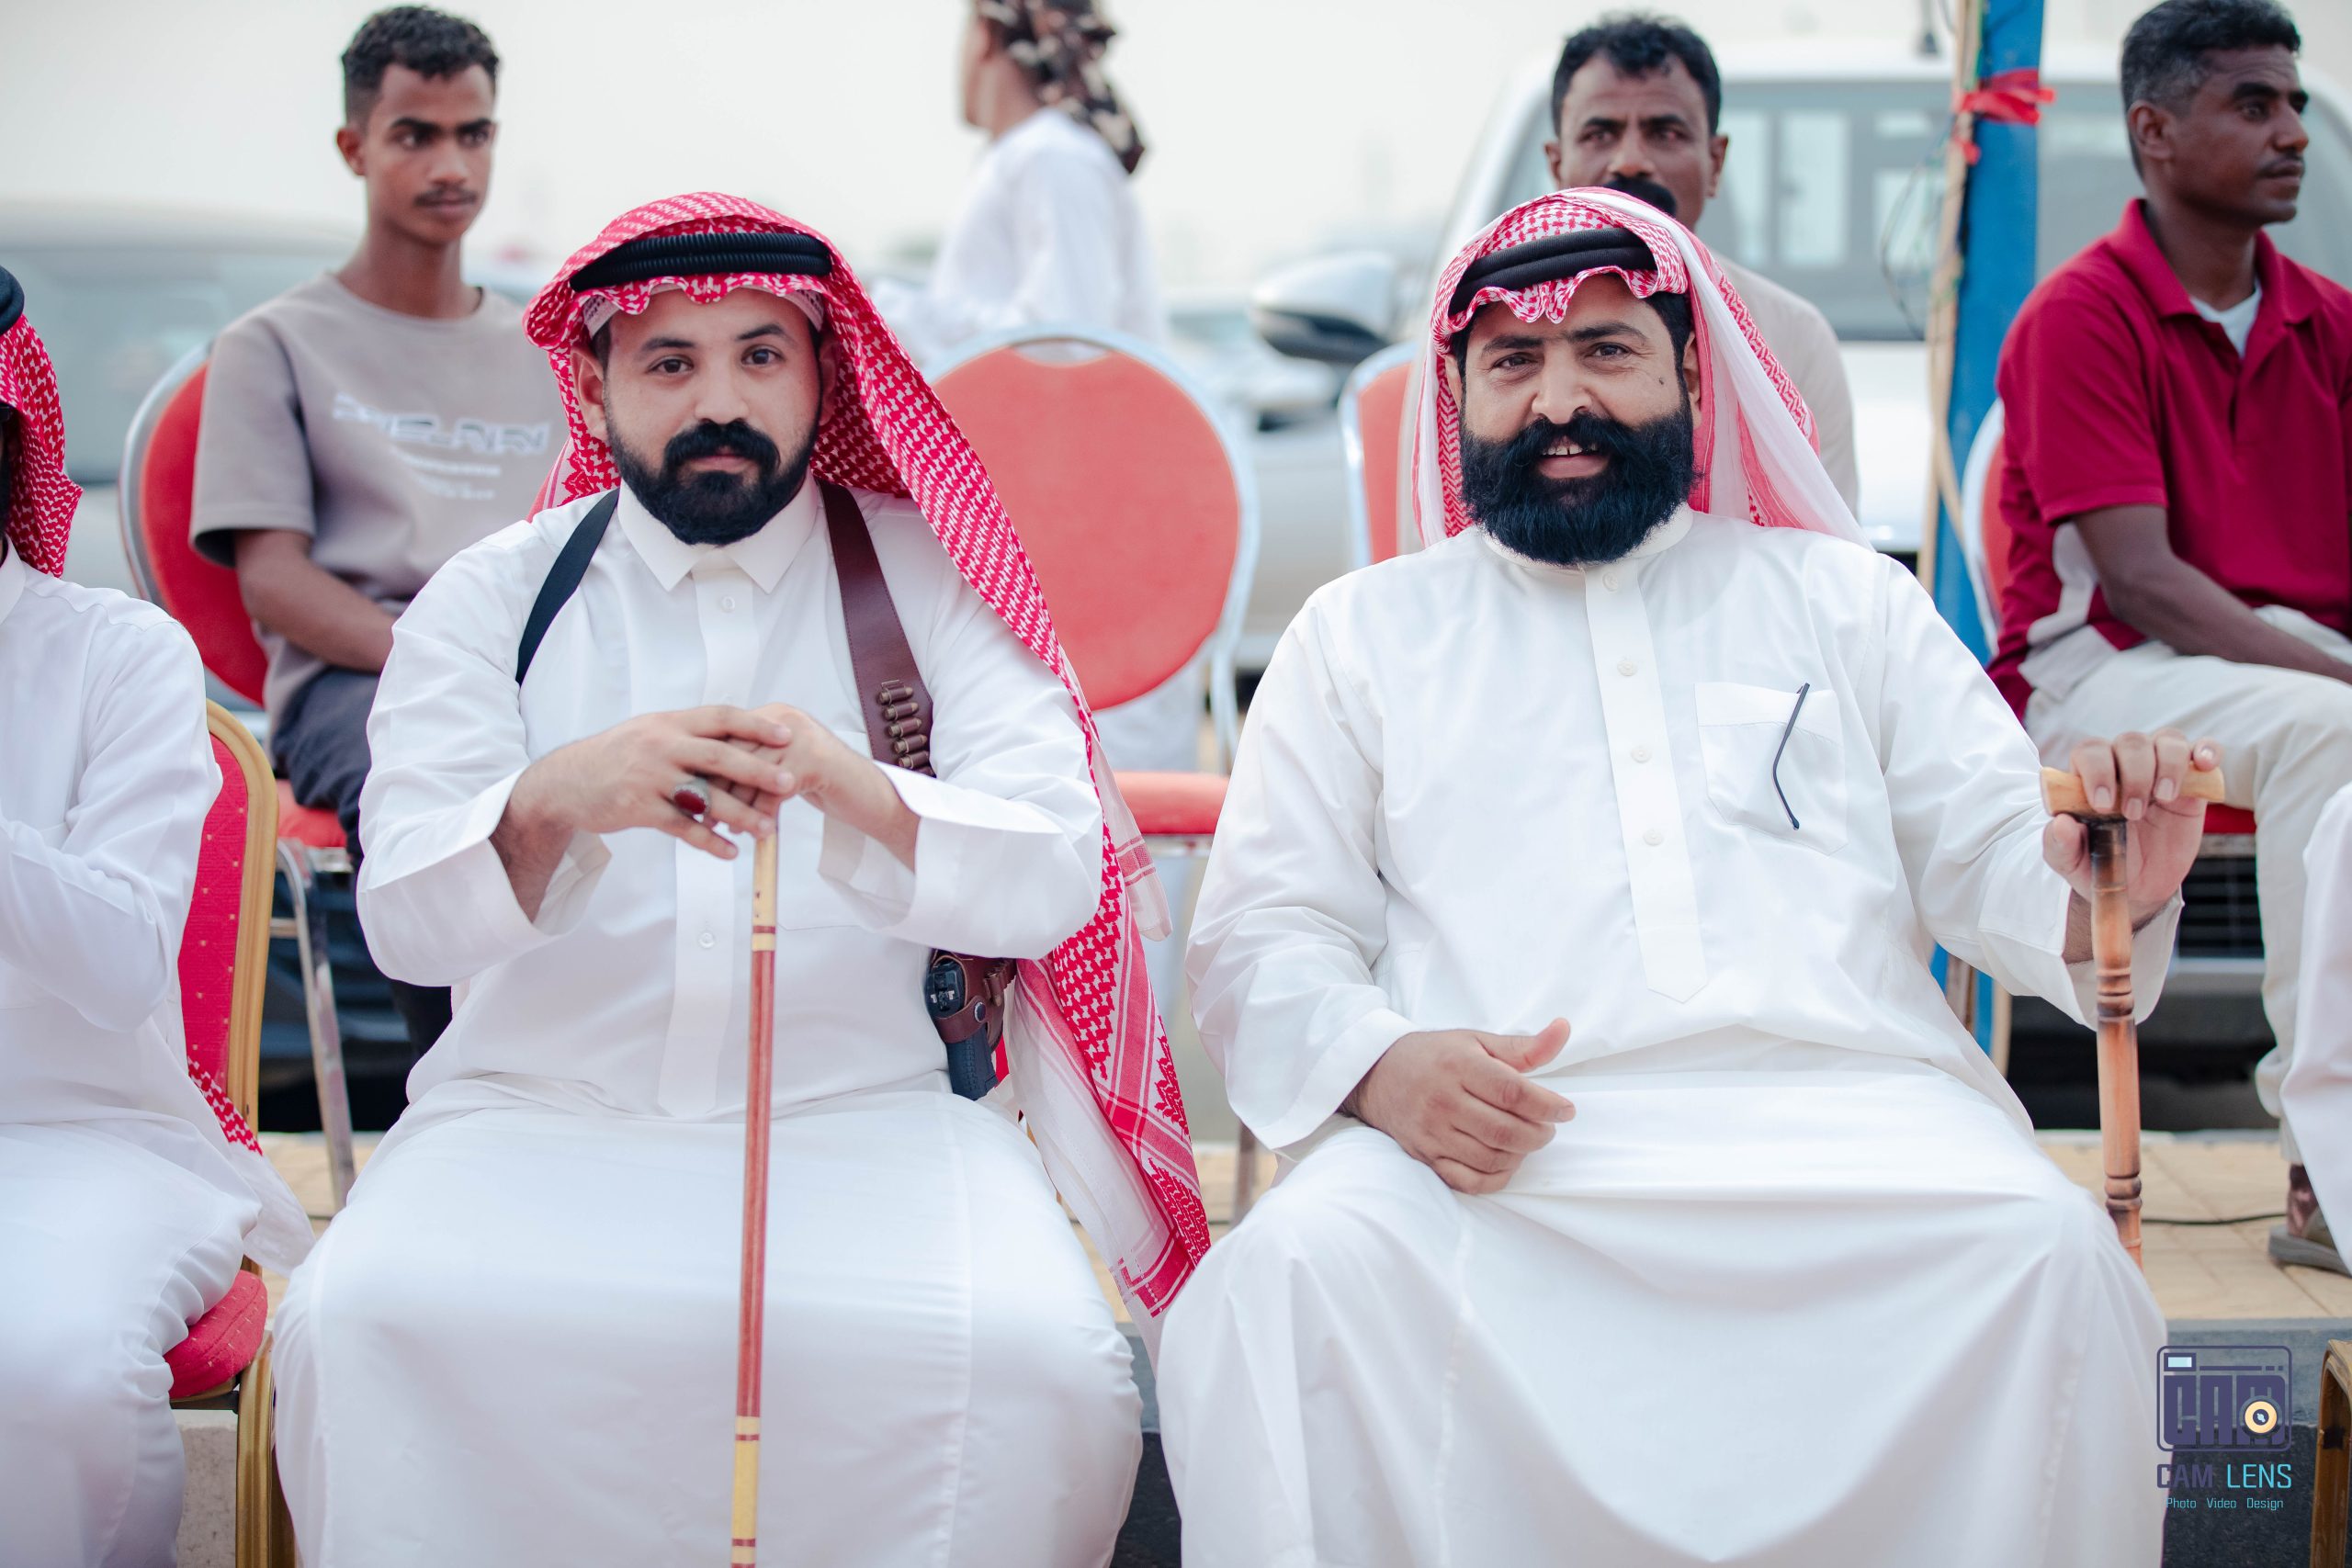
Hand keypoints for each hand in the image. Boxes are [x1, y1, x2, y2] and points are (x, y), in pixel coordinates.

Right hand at [507, 705, 794, 860]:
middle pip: (719, 756)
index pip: (720, 718)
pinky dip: (708, 841)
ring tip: (768, 830)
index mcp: (669, 723)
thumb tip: (734, 737)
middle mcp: (661, 746)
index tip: (786, 736)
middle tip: (789, 784)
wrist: (566, 783)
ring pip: (705, 796)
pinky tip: (729, 852)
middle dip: (758, 771)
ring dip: (740, 815)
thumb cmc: (616, 757)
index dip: (755, 726)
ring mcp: (650, 778)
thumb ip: (688, 734)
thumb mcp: (649, 732)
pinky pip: (682, 827)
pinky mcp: (639, 808)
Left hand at [716, 704, 918, 867]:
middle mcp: (786, 720)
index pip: (728, 735)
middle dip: (714, 785)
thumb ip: (753, 760)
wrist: (868, 795)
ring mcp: (801, 737)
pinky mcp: (814, 760)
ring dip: (735, 803)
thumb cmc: (824, 783)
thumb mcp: (784, 765)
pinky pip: (776, 790)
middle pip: (736, 751)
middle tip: (696, 811)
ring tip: (721, 825)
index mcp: (774, 716)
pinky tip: (755, 830)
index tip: (687, 790)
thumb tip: (705, 778)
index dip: (706, 765)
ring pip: (753, 773)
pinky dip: (762, 813)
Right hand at [1345, 1020, 1575, 1194]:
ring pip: (1490, 1158)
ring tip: (1526, 1140)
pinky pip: (1468, 1181)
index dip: (1547, 1105)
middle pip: (1505, 1130)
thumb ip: (1523, 1046)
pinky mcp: (1425, 1156)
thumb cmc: (1435, 1056)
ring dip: (1520, 1154)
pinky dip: (1496, 1178)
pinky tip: (1505, 1161)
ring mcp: (1432, 1132)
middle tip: (1547, 1127)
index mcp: (1459, 1065)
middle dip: (1539, 1134)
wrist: (1377, 1075)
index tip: (1565, 1109)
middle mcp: (1443, 1100)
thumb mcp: (1476, 1041)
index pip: (1512, 1093)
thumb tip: (1563, 1029)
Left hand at [2042, 729, 2222, 930]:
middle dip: (2134, 775)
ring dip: (2168, 764)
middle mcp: (2123, 765)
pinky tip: (2205, 764)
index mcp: (2088, 777)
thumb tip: (2060, 824)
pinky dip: (2208, 750)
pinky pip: (2204, 749)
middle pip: (2131, 742)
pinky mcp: (2192, 782)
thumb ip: (2059, 845)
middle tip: (2133, 814)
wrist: (2137, 885)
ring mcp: (2159, 769)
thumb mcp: (2071, 863)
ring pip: (2167, 740)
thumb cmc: (2098, 864)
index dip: (2097, 771)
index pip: (2090, 751)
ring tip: (2164, 798)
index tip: (2103, 806)